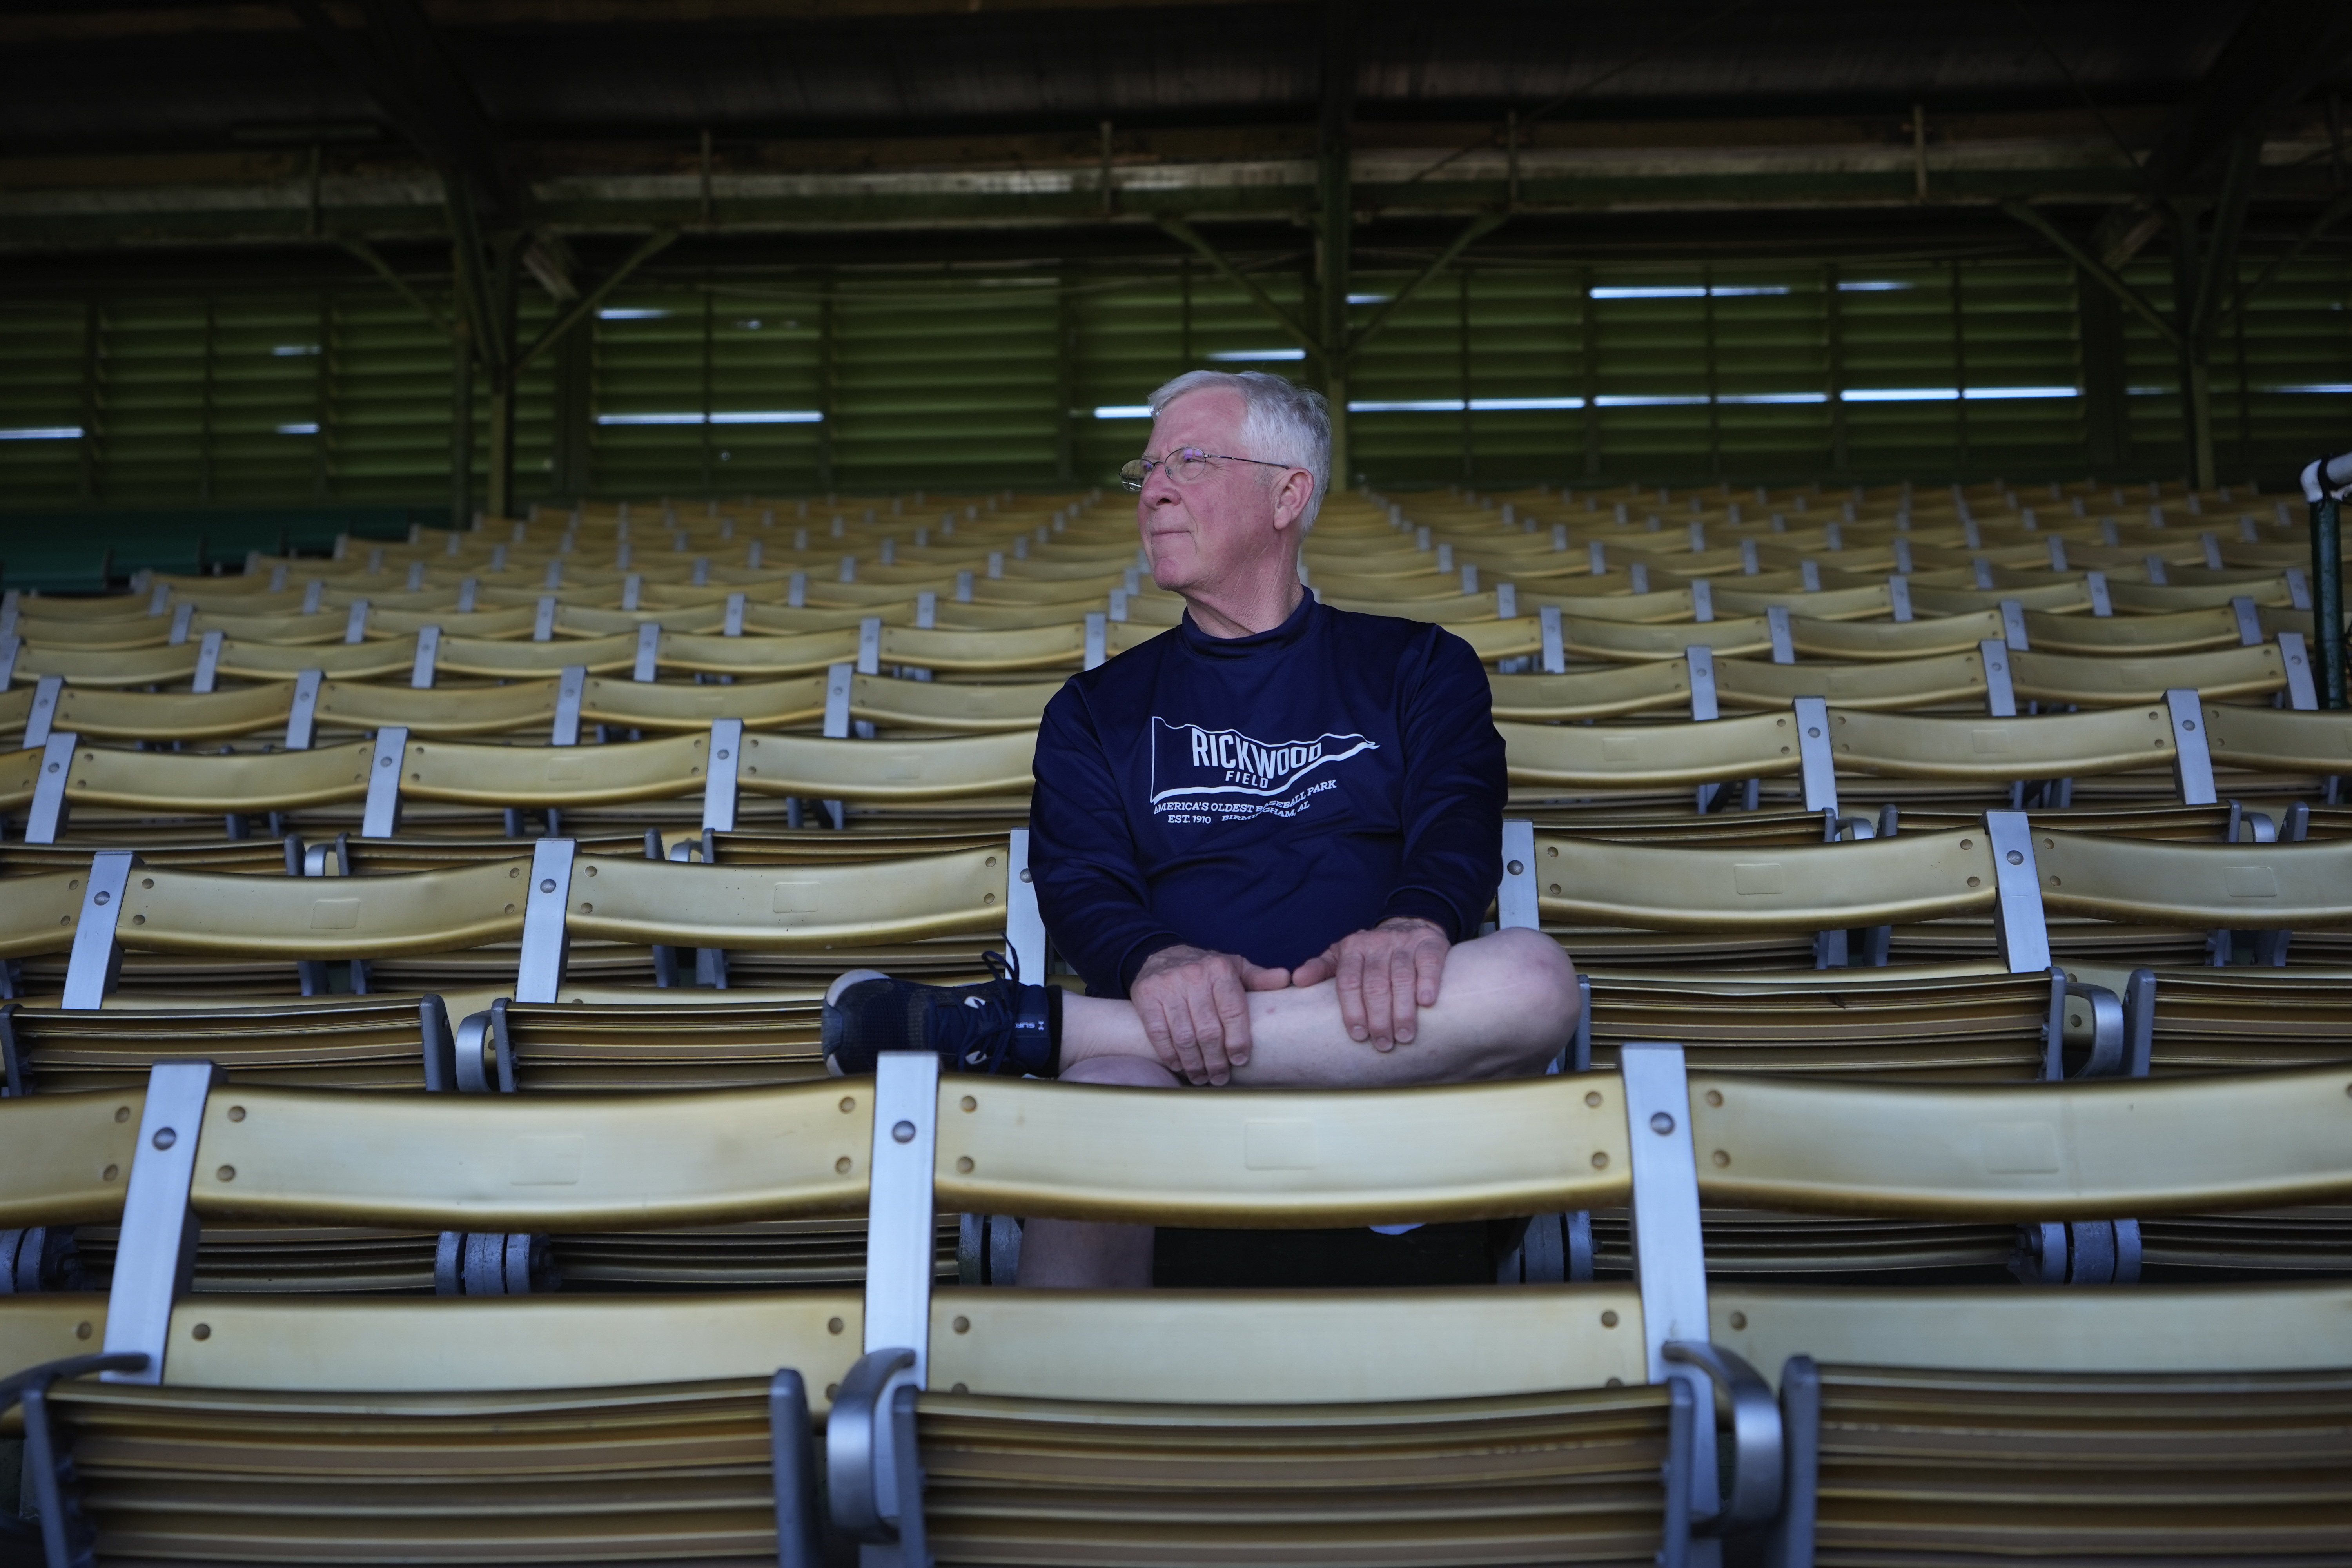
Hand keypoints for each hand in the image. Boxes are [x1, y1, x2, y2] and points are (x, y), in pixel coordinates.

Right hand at [1129, 945, 1290, 1084]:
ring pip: (1184, 1036)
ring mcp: (1168, 986)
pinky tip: (1179, 1065)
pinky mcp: (1146, 996)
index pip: (1233, 1012)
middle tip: (1219, 1077)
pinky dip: (1169, 1055)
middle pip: (1209, 1030)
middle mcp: (1194, 976)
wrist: (1160, 954)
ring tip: (1201, 1077)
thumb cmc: (1204, 968)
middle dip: (1216, 1060)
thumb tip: (1286, 979)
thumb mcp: (1234, 967)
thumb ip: (1259, 978)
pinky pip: (1159, 1033)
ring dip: (1194, 1063)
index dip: (1238, 1041)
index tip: (1239, 1061)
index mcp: (1220, 970)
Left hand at [1289, 918, 1449, 1051]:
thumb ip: (1320, 969)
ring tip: (1404, 1035)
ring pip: (1401, 976)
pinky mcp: (1429, 943)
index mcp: (1351, 948)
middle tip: (1383, 1043)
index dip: (1352, 1010)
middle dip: (1378, 1017)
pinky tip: (1426, 1003)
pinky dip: (1428, 982)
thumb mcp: (1341, 957)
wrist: (1407, 925)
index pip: (1348, 982)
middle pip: (1375, 984)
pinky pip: (1428, 962)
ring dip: (1402, 1009)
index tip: (1358, 1035)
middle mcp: (1376, 943)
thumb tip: (1297, 980)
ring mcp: (1404, 942)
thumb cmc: (1370, 953)